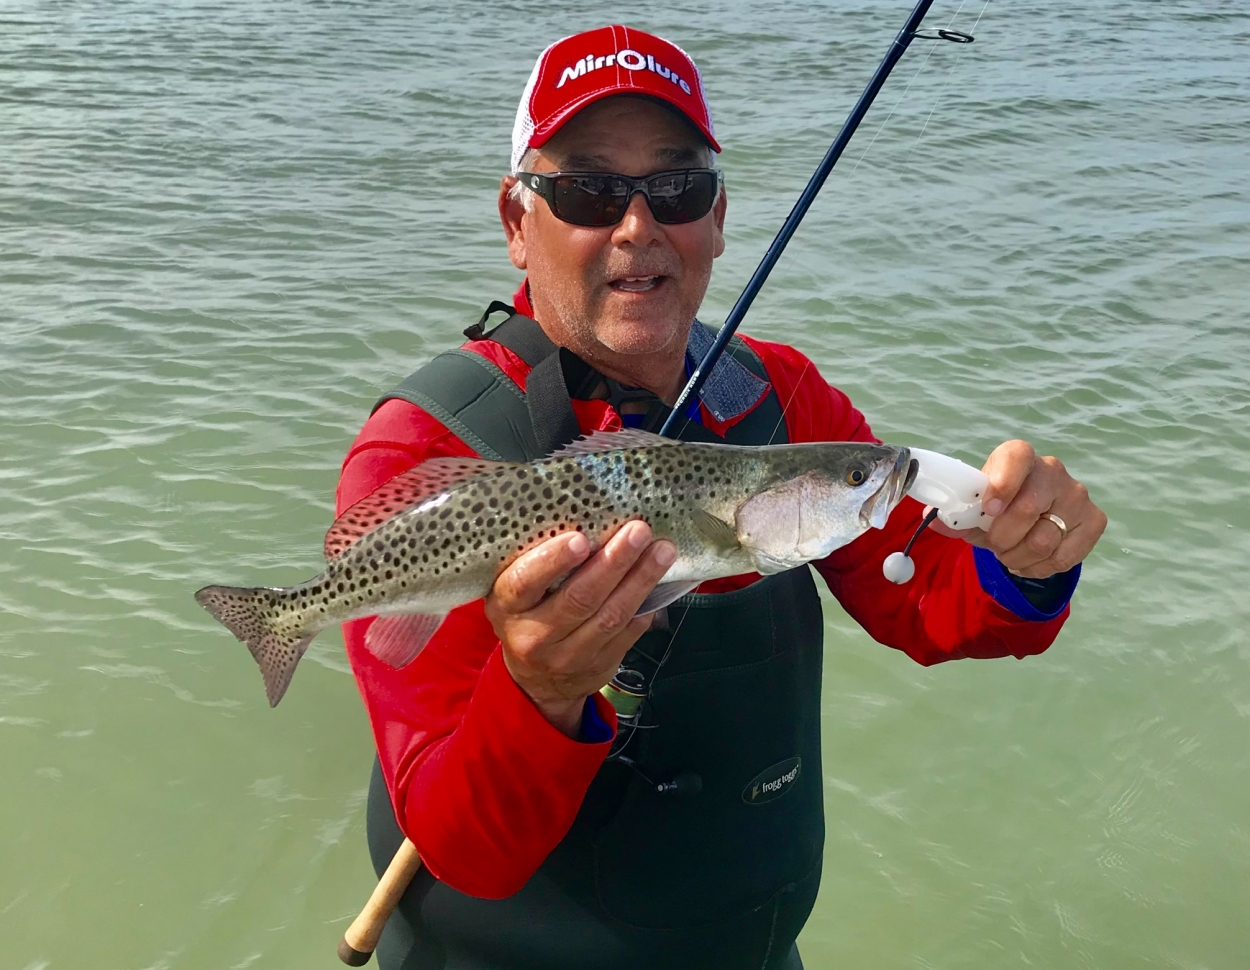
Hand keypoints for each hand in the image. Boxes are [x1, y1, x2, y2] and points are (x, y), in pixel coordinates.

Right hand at [485, 521, 676, 737]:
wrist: (536, 682)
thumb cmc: (526, 616)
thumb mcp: (514, 593)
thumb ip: (535, 562)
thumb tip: (585, 517)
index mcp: (507, 607)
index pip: (525, 583)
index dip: (552, 561)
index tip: (580, 539)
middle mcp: (535, 635)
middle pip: (579, 598)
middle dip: (613, 562)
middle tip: (638, 531)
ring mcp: (569, 655)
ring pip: (611, 616)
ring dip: (641, 580)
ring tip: (662, 550)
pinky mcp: (600, 665)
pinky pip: (629, 632)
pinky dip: (648, 603)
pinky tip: (663, 580)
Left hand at [931, 440, 1106, 578]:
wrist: (1034, 514)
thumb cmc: (997, 504)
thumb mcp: (974, 507)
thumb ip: (956, 514)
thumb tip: (933, 521)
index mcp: (1018, 456)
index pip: (1016, 458)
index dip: (1002, 485)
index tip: (989, 510)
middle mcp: (1052, 470)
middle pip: (1028, 510)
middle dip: (1002, 538)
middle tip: (994, 544)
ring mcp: (1077, 495)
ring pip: (1044, 540)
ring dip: (1017, 558)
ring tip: (1009, 554)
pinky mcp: (1094, 521)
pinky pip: (1064, 558)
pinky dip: (1038, 568)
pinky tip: (1028, 562)